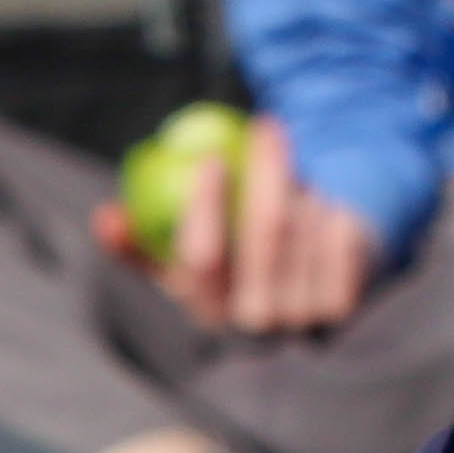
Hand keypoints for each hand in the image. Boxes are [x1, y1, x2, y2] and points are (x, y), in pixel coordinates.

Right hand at [104, 114, 385, 338]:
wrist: (310, 296)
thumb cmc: (235, 269)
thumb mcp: (185, 261)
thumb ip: (140, 243)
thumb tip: (106, 217)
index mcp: (208, 316)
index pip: (202, 260)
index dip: (205, 207)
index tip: (210, 158)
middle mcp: (257, 326)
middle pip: (265, 237)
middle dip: (265, 169)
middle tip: (264, 126)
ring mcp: (306, 320)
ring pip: (305, 230)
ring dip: (302, 188)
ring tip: (296, 176)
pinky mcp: (347, 308)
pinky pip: (341, 237)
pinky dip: (332, 208)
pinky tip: (326, 203)